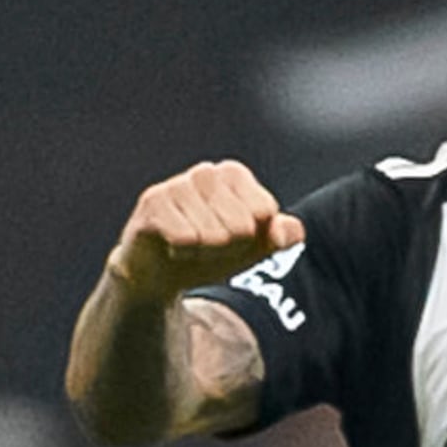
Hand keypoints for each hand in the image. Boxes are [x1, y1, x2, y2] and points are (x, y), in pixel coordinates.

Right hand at [105, 159, 303, 302]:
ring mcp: (177, 185)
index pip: (264, 213)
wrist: (159, 274)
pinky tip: (170, 247)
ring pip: (213, 235)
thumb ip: (281, 236)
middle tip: (207, 246)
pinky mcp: (153, 202)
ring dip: (204, 253)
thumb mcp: (253, 248)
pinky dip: (182, 253)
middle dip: (228, 248)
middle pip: (241, 227)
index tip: (233, 239)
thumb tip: (293, 231)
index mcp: (233, 174)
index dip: (253, 238)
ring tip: (188, 247)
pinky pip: (185, 238)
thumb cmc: (209, 253)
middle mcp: (206, 173)